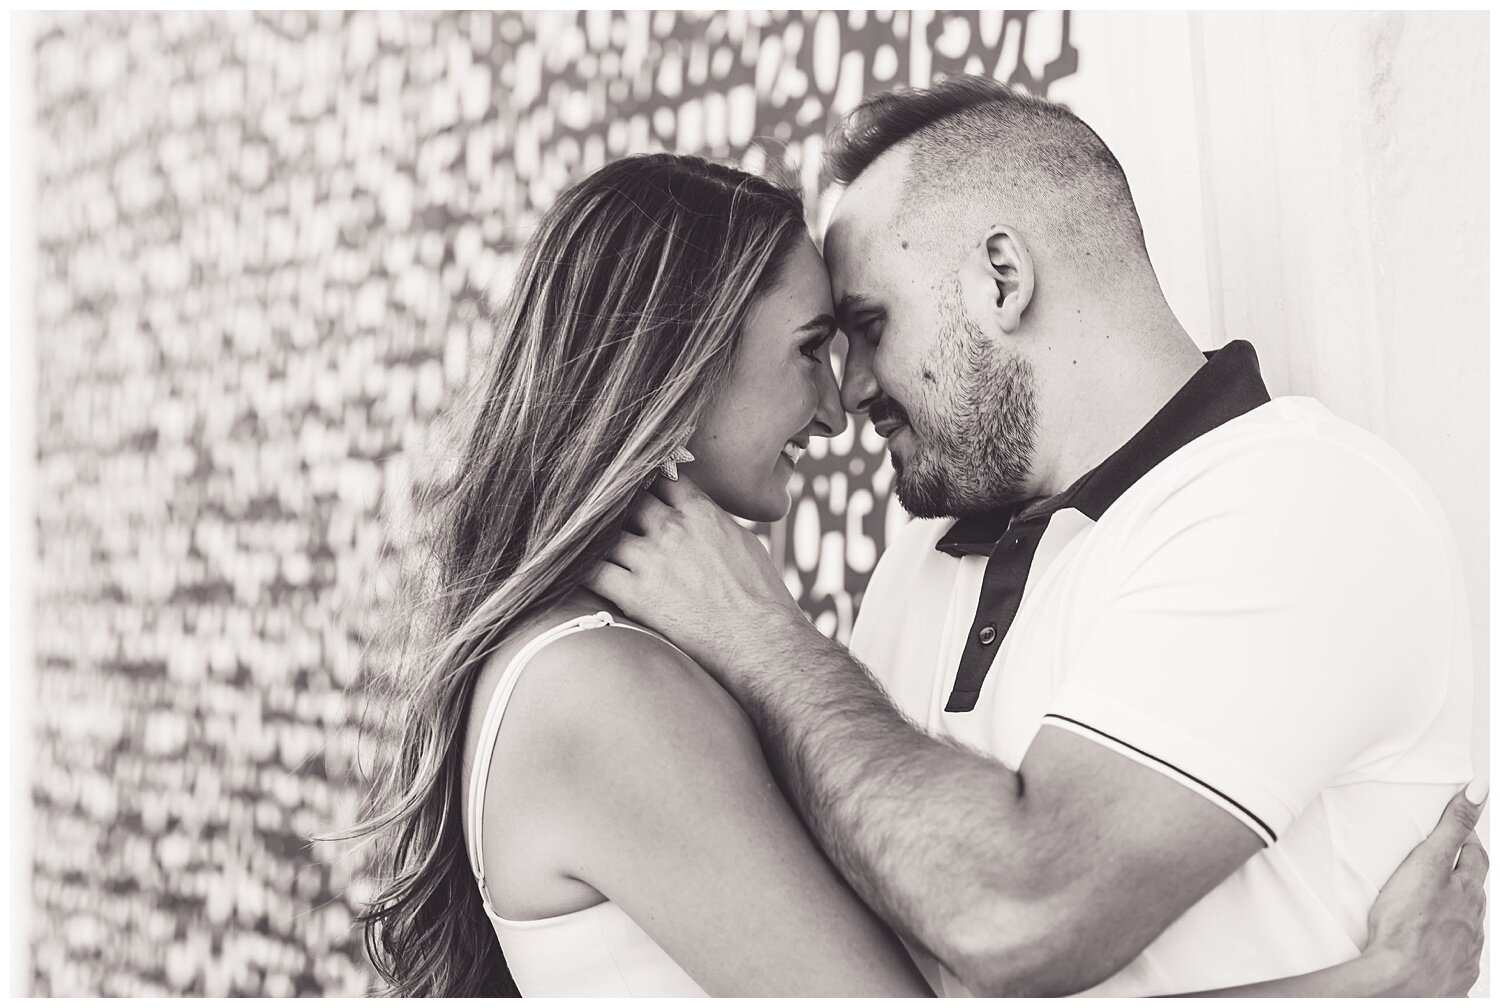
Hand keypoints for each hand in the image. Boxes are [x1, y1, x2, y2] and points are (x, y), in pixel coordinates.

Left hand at [586, 475, 813, 688]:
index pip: (662, 479)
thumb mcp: (745, 543)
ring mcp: (652, 561)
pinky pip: (593, 572)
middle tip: (604, 512)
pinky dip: (580, 567)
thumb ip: (714, 524)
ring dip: (594, 536)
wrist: (760, 640)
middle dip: (618, 506)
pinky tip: (572, 567)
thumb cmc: (762, 598)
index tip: (636, 485)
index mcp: (702, 513)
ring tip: (581, 538)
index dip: (646, 481)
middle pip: (629, 501)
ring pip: (604, 533)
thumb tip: (701, 517)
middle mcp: (673, 530)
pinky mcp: (636, 595)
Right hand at [1364, 783, 1486, 995]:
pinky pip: (1458, 957)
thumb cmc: (1407, 924)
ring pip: (1468, 924)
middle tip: (1439, 866)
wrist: (1400, 981)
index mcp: (1468, 891)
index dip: (1465, 841)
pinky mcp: (1455, 974)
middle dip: (1461, 876)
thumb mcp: (1426, 863)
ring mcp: (1467, 950)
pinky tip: (1433, 946)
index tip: (1453, 833)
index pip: (1476, 857)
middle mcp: (1474, 921)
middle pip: (1474, 891)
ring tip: (1431, 906)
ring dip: (1455, 912)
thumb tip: (1479, 790)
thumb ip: (1451, 826)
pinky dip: (1449, 947)